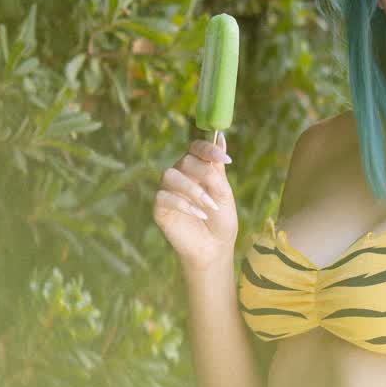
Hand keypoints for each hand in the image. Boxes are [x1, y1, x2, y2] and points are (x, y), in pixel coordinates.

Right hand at [152, 131, 239, 269]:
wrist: (214, 248)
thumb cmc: (221, 220)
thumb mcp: (224, 194)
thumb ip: (218, 170)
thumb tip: (222, 138)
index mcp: (196, 168)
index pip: (196, 148)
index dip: (208, 149)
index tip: (226, 159)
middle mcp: (180, 175)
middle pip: (184, 161)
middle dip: (203, 175)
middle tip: (216, 196)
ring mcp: (168, 190)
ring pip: (170, 175)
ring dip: (192, 190)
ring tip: (209, 207)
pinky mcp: (159, 207)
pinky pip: (163, 196)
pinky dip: (183, 204)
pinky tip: (199, 215)